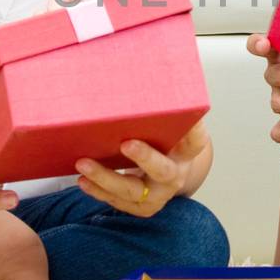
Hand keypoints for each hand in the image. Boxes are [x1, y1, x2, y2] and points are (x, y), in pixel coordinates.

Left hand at [75, 118, 210, 217]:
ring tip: (83, 164)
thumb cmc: (159, 143)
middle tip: (126, 144)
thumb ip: (159, 108)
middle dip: (145, 158)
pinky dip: (98, 191)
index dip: (192, 130)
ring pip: (133, 191)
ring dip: (106, 178)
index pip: (195, 141)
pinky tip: (83, 180)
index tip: (179, 116)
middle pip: (163, 170)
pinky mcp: (141, 207)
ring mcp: (158, 195)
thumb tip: (138, 73)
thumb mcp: (165, 127)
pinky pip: (118, 202)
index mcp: (185, 152)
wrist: (162, 174)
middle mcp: (175, 175)